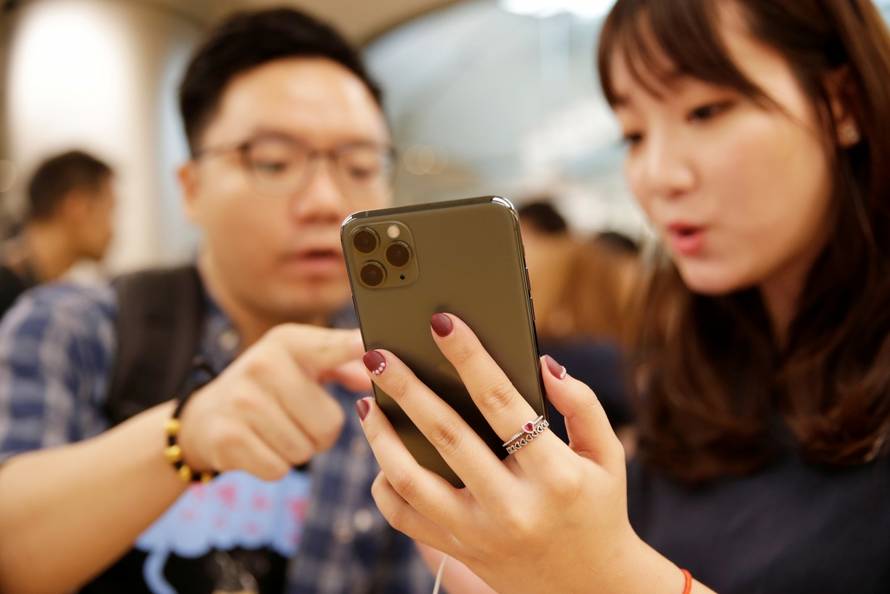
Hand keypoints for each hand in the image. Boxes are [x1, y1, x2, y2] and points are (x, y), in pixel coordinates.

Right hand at [178, 325, 369, 480]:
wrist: (204, 417)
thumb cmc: (272, 388)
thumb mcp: (303, 365)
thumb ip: (345, 363)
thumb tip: (375, 371)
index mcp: (288, 341)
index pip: (334, 347)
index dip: (357, 350)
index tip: (375, 352)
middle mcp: (263, 364)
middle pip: (329, 423)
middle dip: (321, 432)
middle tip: (297, 419)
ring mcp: (242, 400)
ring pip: (305, 449)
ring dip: (298, 449)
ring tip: (276, 430)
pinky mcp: (227, 437)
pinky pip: (279, 468)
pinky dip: (275, 465)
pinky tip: (260, 446)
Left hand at [357, 313, 684, 593]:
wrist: (589, 588)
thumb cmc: (597, 508)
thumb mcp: (607, 456)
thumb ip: (581, 405)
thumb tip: (544, 362)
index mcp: (554, 474)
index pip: (502, 402)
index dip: (469, 357)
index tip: (441, 322)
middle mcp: (512, 507)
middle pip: (446, 436)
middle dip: (407, 388)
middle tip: (376, 353)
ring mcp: (479, 534)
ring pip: (411, 481)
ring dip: (381, 436)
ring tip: (367, 401)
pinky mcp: (458, 550)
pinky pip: (404, 518)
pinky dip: (384, 485)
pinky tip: (382, 455)